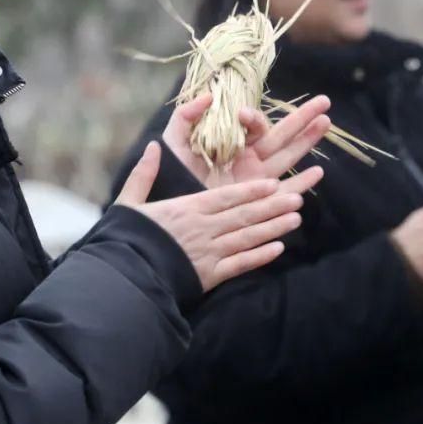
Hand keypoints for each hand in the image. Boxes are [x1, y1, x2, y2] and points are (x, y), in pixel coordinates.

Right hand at [116, 141, 323, 291]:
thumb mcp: (129, 202)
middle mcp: (203, 228)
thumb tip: (153, 145)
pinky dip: (260, 257)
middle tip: (297, 198)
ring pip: (247, 238)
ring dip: (273, 228)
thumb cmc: (127, 238)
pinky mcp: (209, 276)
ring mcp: (208, 253)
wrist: (125, 278)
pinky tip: (278, 250)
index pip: (226, 197)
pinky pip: (240, 265)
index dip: (252, 190)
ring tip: (295, 219)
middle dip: (272, 206)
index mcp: (186, 208)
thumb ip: (144, 174)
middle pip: (244, 215)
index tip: (273, 183)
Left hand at [162, 93, 331, 188]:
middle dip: (302, 119)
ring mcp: (257, 179)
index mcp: (232, 143)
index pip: (252, 126)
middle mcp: (249, 159)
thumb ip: (185, 117)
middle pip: (281, 135)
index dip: (253, 118)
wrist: (173, 214)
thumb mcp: (175, 144)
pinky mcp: (259, 200)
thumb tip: (209, 95)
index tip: (241, 114)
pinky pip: (285, 190)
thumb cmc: (172, 178)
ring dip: (308, 141)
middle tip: (324, 102)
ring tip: (326, 123)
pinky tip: (318, 171)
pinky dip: (302, 183)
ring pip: (289, 156)